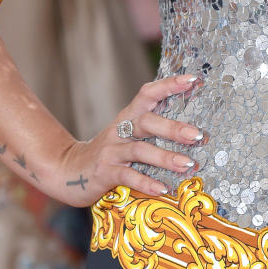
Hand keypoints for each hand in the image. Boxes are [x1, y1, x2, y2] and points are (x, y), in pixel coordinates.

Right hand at [52, 74, 204, 204]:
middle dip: (173, 128)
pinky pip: (127, 176)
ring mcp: (111, 151)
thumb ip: (152, 129)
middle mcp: (119, 130)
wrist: (69, 171)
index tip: (192, 80)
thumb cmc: (110, 153)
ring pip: (139, 150)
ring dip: (165, 157)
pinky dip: (146, 182)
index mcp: (127, 117)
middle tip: (198, 135)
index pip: (147, 93)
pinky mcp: (105, 172)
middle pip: (146, 122)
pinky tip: (163, 189)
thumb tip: (193, 129)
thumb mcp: (127, 135)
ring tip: (188, 164)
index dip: (169, 85)